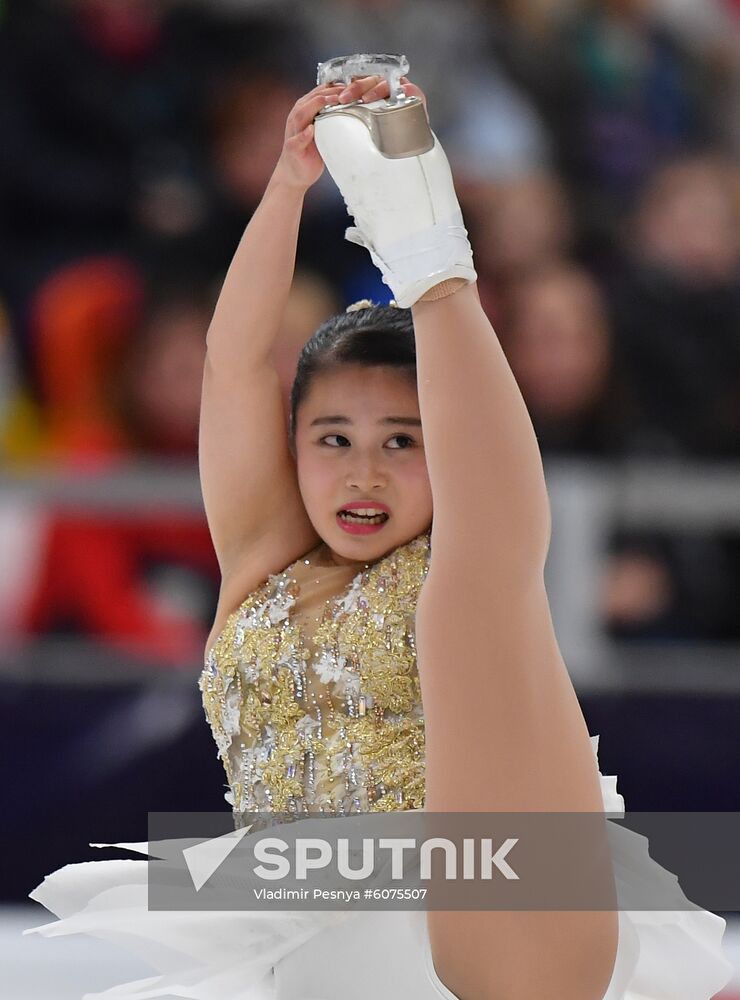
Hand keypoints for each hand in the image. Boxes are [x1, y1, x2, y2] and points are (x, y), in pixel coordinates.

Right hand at [272, 76, 428, 192]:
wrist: (296, 174)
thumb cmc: (312, 152)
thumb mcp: (326, 131)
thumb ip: (336, 118)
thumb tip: (358, 109)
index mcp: (307, 110)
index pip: (322, 91)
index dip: (338, 86)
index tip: (355, 83)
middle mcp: (298, 116)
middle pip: (313, 97)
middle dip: (330, 92)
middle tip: (349, 88)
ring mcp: (294, 131)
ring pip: (303, 112)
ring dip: (317, 105)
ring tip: (332, 101)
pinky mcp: (292, 147)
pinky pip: (297, 139)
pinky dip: (304, 135)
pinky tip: (311, 130)